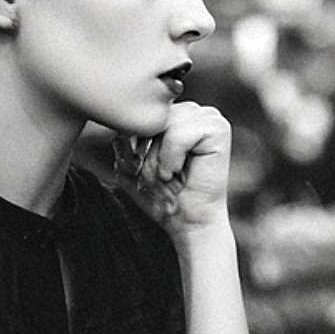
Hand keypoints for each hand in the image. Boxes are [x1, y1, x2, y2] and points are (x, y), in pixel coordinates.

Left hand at [114, 101, 232, 235]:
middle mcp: (194, 111)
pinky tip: (177, 172)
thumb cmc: (162, 195)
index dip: (133, 142)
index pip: (141, 114)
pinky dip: (171, 158)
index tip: (141, 170)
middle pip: (152, 118)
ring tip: (167, 176)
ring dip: (158, 158)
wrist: (188, 222)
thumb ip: (123, 136)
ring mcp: (210, 117)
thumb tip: (116, 115)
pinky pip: (177, 133)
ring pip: (164, 125)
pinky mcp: (218, 129)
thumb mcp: (131, 161)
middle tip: (157, 177)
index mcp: (176, 114)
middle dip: (146, 151)